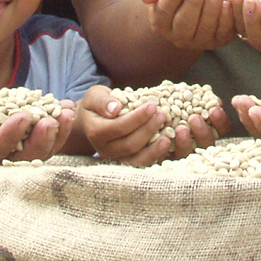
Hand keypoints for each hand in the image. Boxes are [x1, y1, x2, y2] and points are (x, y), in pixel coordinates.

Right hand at [0, 76, 72, 165]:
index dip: (12, 135)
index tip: (25, 115)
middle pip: (22, 156)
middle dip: (42, 139)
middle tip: (55, 118)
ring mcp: (7, 144)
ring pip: (36, 147)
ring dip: (55, 132)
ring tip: (68, 112)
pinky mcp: (18, 132)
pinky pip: (40, 132)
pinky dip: (56, 120)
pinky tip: (68, 105)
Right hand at [78, 86, 229, 165]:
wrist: (92, 122)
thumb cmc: (97, 105)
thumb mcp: (95, 96)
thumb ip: (102, 101)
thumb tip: (116, 108)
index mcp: (96, 132)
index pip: (119, 127)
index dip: (137, 118)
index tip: (152, 106)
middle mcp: (104, 150)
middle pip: (130, 144)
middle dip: (149, 130)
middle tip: (163, 115)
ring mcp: (115, 159)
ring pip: (136, 160)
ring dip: (154, 148)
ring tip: (168, 133)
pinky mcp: (125, 163)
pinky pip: (142, 164)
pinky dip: (155, 156)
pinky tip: (166, 143)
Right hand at [139, 0, 239, 52]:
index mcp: (160, 22)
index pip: (164, 11)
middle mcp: (178, 37)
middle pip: (185, 23)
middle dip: (194, 1)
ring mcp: (200, 40)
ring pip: (205, 28)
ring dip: (211, 8)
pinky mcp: (220, 39)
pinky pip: (224, 31)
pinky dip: (227, 17)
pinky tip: (228, 1)